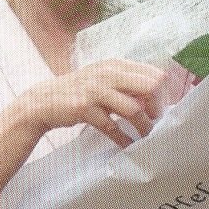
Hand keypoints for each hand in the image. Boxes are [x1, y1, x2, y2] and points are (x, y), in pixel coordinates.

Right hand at [21, 59, 166, 146]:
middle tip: (156, 120)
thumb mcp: (104, 78)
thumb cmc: (81, 90)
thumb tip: (157, 96)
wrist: (45, 100)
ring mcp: (96, 91)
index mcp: (116, 64)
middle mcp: (108, 74)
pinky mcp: (85, 109)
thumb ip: (128, 82)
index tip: (162, 106)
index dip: (163, 92)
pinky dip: (123, 138)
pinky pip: (112, 127)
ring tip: (146, 135)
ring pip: (134, 109)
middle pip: (149, 87)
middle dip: (157, 107)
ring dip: (144, 126)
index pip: (154, 73)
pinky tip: (128, 144)